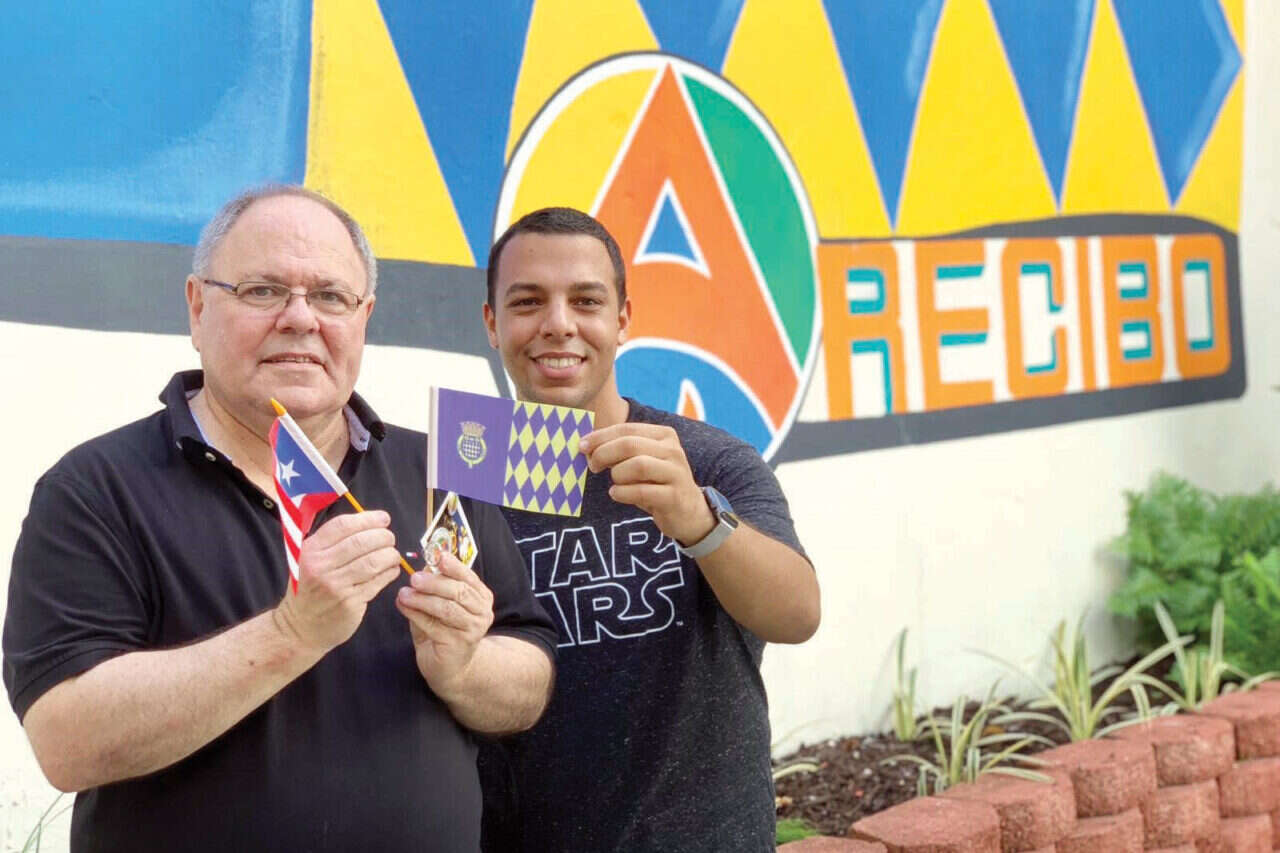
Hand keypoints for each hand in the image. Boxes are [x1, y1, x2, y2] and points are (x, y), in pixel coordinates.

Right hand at [272, 510, 401, 651]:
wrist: (300, 628)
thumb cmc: (310, 589)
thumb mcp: (309, 560)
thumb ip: (332, 541)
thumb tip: (371, 522)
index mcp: (311, 550)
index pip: (343, 525)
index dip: (368, 519)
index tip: (383, 519)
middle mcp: (321, 566)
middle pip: (361, 542)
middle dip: (383, 536)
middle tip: (390, 538)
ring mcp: (336, 586)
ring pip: (373, 561)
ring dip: (390, 555)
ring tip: (393, 555)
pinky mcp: (350, 603)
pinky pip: (378, 582)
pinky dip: (390, 572)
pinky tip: (391, 570)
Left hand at [395, 551, 494, 695]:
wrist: (450, 668)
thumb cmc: (443, 631)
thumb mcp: (440, 604)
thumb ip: (434, 587)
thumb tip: (424, 567)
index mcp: (480, 596)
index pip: (468, 577)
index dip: (453, 566)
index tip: (438, 556)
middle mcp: (482, 612)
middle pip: (459, 592)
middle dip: (435, 582)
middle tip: (414, 578)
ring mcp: (472, 629)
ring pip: (447, 608)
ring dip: (422, 599)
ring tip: (404, 594)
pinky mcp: (458, 644)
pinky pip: (434, 625)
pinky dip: (416, 614)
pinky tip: (403, 607)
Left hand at [579, 423, 713, 544]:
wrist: (689, 512)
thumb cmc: (657, 483)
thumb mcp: (642, 461)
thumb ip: (620, 450)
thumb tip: (586, 445)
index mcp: (664, 435)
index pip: (626, 429)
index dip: (600, 437)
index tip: (582, 446)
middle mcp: (673, 450)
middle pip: (629, 444)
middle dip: (604, 454)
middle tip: (592, 466)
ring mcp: (676, 473)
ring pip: (637, 466)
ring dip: (617, 475)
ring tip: (614, 483)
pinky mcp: (674, 497)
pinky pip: (642, 492)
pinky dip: (622, 493)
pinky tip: (617, 494)